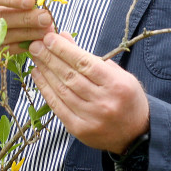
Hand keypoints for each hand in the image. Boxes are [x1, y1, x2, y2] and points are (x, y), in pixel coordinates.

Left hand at [29, 32, 148, 153]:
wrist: (135, 133)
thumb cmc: (125, 97)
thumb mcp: (116, 74)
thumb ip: (90, 57)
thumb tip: (64, 37)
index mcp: (116, 85)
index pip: (85, 63)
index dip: (64, 50)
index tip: (49, 38)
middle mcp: (104, 102)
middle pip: (71, 76)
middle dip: (50, 58)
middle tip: (36, 45)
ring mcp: (91, 118)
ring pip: (62, 90)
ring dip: (45, 72)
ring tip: (35, 58)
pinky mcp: (79, 130)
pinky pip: (57, 107)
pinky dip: (45, 89)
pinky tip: (38, 76)